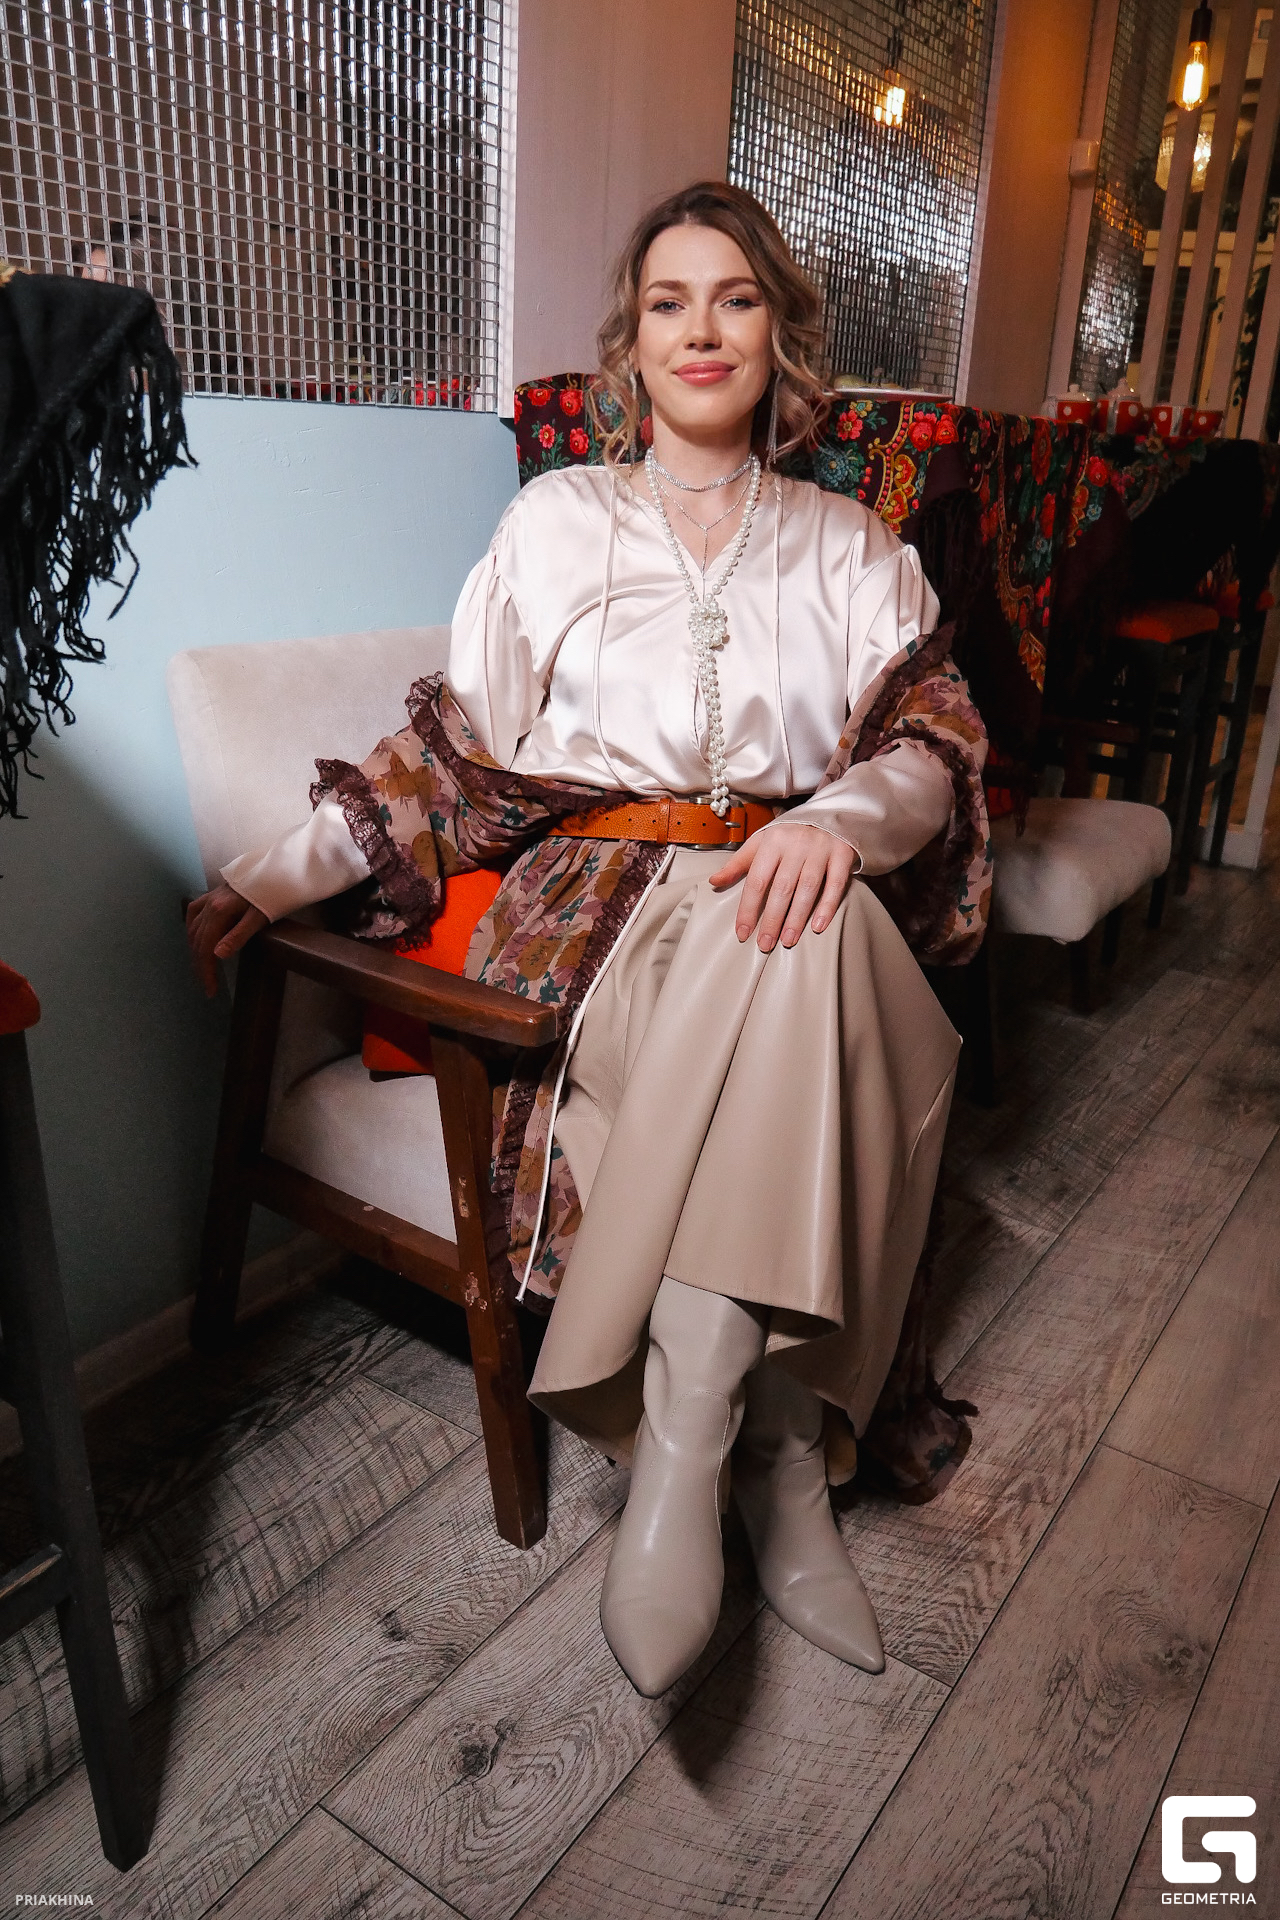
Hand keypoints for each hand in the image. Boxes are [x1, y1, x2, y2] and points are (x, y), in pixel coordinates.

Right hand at [185, 885, 267, 996]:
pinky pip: (193, 915)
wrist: (270, 871)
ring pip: (192, 931)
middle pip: (197, 942)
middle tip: (208, 985)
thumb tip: (217, 955)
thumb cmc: (269, 895)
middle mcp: (208, 906)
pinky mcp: (210, 896)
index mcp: (219, 912)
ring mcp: (207, 900)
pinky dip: (191, 931)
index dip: (206, 971)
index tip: (210, 990)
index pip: (206, 948)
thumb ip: (238, 936)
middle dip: (201, 966)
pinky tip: (194, 940)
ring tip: (202, 969)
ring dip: (195, 952)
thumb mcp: (258, 918)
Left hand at [708, 822, 856, 950]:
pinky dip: (827, 906)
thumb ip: (738, 864)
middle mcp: (796, 844)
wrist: (829, 814)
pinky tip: (818, 927)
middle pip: (781, 887)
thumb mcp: (761, 843)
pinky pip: (835, 884)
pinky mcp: (842, 854)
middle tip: (765, 944)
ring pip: (807, 888)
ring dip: (797, 917)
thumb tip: (713, 881)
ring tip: (788, 941)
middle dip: (772, 919)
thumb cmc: (788, 836)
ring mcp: (820, 849)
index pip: (757, 880)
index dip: (748, 908)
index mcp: (772, 842)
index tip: (743, 933)